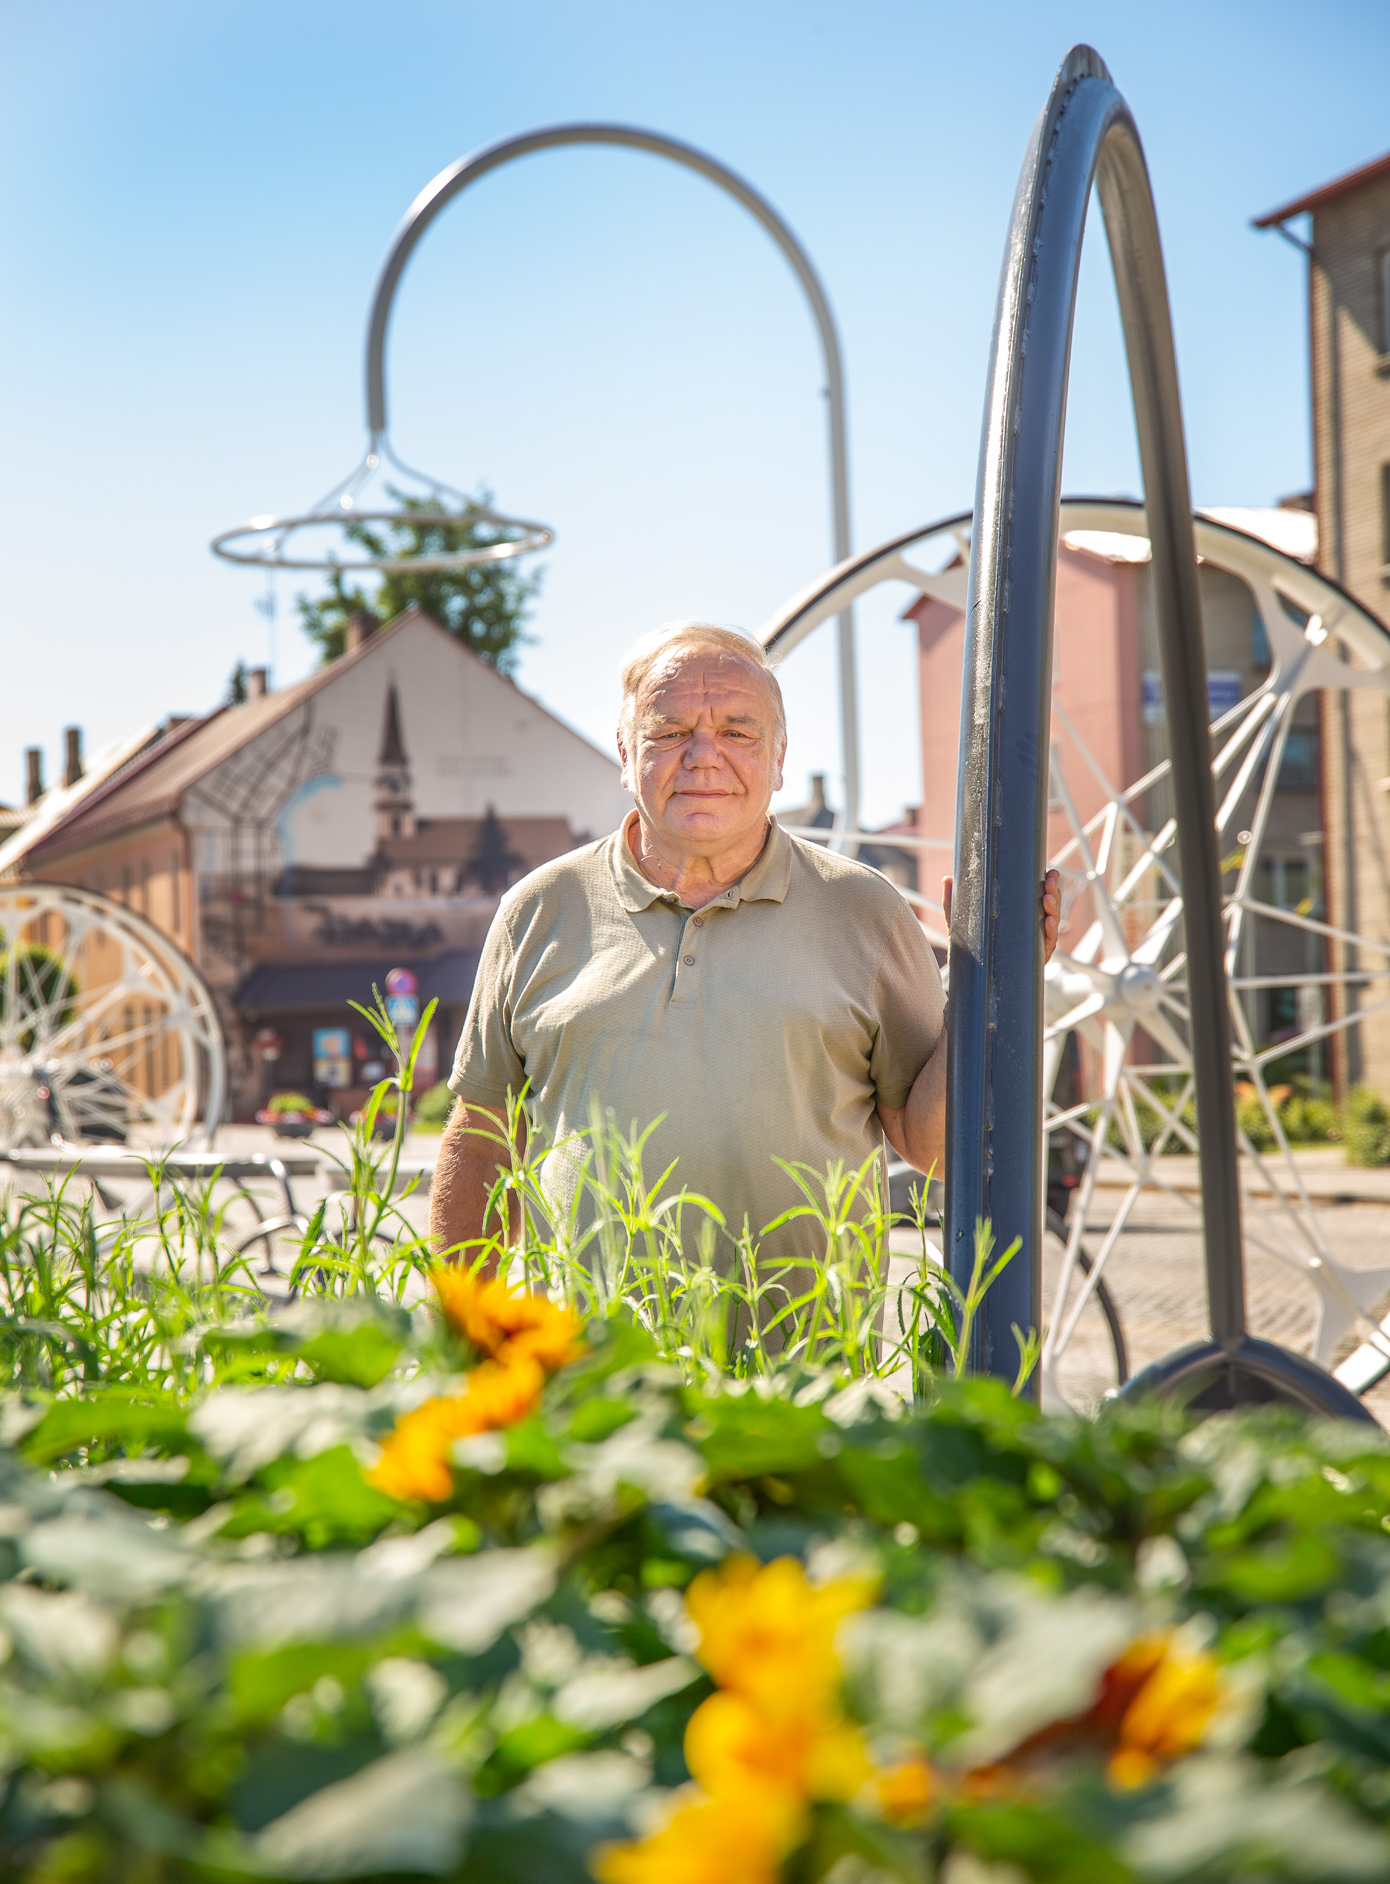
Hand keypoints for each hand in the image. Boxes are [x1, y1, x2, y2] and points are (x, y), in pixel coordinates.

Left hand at [941, 867, 1061, 964]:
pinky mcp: (1033, 960)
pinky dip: (1049, 933)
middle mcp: (1032, 929)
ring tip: (1047, 898)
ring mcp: (1035, 944)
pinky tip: (1047, 922)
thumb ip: (953, 902)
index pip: (1039, 896)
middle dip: (1054, 892)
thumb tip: (947, 878)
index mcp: (1021, 916)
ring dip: (1053, 909)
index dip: (1048, 884)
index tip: (1051, 872)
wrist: (967, 979)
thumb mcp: (961, 922)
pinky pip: (1046, 945)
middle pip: (1050, 908)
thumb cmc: (969, 947)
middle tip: (1051, 880)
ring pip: (1051, 924)